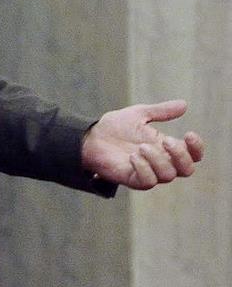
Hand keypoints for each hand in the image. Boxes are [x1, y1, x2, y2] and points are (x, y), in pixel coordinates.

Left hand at [81, 99, 203, 189]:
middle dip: (180, 155)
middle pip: (186, 170)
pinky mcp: (133, 179)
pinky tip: (133, 156)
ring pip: (167, 175)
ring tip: (141, 146)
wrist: (89, 137)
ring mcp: (147, 172)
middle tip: (165, 141)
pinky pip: (147, 181)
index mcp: (165, 148)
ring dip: (158, 159)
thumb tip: (184, 104)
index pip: (193, 156)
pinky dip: (144, 168)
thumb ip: (161, 111)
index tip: (189, 134)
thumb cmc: (114, 127)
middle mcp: (160, 162)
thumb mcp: (139, 114)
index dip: (197, 148)